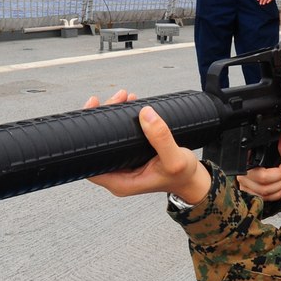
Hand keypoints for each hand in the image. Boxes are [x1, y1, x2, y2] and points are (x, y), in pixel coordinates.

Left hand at [86, 96, 208, 202]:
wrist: (193, 180)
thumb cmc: (183, 176)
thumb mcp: (176, 159)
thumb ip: (161, 139)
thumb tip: (146, 115)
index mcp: (121, 182)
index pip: (91, 162)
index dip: (87, 138)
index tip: (92, 112)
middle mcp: (119, 175)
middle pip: (98, 146)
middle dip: (102, 119)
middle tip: (114, 99)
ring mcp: (124, 165)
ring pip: (109, 139)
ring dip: (113, 116)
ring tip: (123, 98)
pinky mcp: (131, 156)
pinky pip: (120, 137)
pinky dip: (123, 120)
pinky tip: (129, 106)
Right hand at [237, 117, 280, 201]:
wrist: (260, 159)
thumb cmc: (266, 152)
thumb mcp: (276, 141)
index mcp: (245, 158)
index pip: (259, 172)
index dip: (276, 173)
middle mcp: (242, 173)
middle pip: (262, 184)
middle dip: (280, 178)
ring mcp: (243, 185)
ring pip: (262, 193)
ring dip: (279, 186)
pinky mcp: (247, 193)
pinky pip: (262, 199)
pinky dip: (275, 194)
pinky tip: (279, 186)